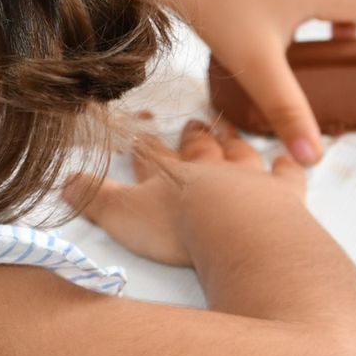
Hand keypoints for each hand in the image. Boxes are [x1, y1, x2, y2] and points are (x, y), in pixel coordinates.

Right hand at [63, 120, 305, 266]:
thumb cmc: (179, 227)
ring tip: (229, 131)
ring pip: (240, 153)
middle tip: (193, 125)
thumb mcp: (123, 215)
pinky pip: (288, 174)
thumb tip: (64, 183)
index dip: (146, 148)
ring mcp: (249, 179)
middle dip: (193, 138)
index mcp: (171, 173)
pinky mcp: (284, 194)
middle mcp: (210, 168)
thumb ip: (93, 198)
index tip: (142, 136)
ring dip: (233, 143)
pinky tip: (291, 158)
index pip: (154, 156)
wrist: (239, 230)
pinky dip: (288, 165)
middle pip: (200, 148)